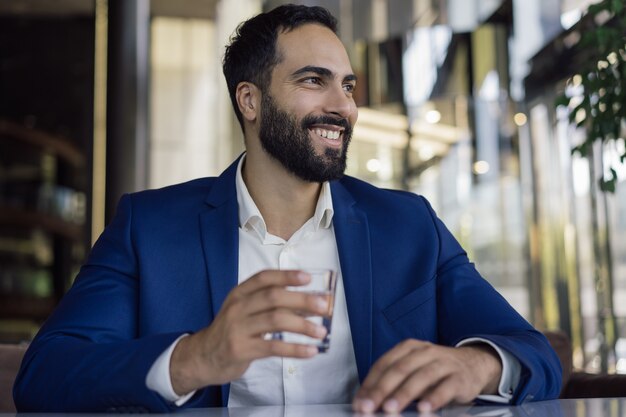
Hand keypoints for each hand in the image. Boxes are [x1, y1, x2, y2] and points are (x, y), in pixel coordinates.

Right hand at [169, 270, 329, 394]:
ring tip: (321, 331)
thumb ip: (272, 305)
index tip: (308, 277)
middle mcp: (237, 307)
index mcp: (239, 293)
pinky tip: (310, 351)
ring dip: (303, 325)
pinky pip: (273, 347)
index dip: (286, 275)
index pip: (264, 277)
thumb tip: (310, 303)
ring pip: (275, 320)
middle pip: (273, 297)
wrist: (203, 357)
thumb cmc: (232, 331)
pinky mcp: (241, 349)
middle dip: (302, 299)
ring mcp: (238, 328)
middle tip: (324, 306)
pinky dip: (295, 348)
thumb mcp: (245, 311)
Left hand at [352, 340, 501, 413]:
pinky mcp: (460, 377)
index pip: (384, 364)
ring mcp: (444, 363)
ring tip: (390, 408)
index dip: (370, 383)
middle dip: (381, 389)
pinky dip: (434, 398)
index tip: (360, 400)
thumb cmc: (436, 369)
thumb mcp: (413, 369)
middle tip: (369, 406)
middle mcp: (425, 352)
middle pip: (400, 369)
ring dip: (404, 394)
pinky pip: (446, 387)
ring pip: (421, 376)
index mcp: (409, 348)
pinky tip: (424, 408)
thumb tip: (367, 400)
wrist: (474, 364)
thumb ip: (393, 381)